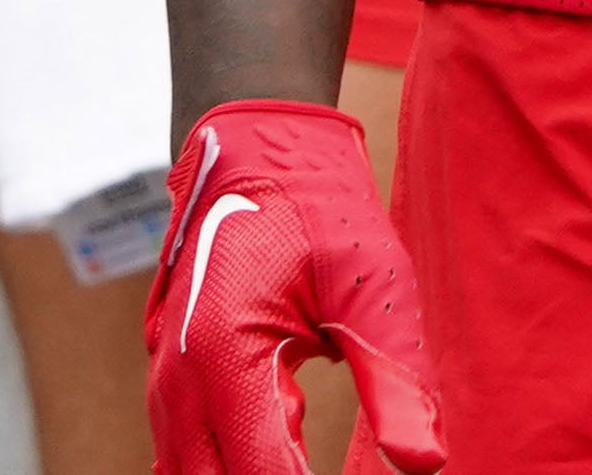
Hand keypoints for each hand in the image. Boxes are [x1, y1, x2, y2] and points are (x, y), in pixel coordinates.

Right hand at [153, 101, 443, 474]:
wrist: (254, 149)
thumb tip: (426, 464)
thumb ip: (395, 380)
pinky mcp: (170, 381)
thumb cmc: (317, 209)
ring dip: (249, 471)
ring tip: (306, 455)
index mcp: (225, 354)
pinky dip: (228, 462)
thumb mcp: (371, 286)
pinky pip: (185, 454)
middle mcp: (178, 379)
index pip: (264, 473)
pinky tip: (280, 454)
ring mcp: (165, 382)